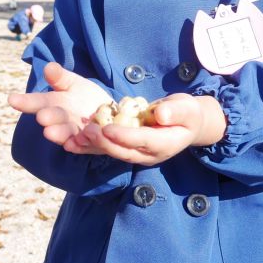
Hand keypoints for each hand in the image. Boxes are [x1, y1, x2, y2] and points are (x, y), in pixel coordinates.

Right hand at [8, 62, 112, 145]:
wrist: (110, 115)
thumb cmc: (85, 98)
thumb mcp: (73, 83)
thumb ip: (60, 77)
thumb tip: (48, 67)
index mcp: (54, 104)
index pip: (38, 102)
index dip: (25, 102)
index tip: (12, 99)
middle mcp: (62, 121)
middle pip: (53, 118)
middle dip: (48, 117)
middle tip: (41, 117)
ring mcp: (76, 134)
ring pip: (66, 134)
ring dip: (59, 134)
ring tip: (49, 132)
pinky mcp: (91, 145)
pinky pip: (85, 145)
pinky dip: (79, 145)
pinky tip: (73, 143)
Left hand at [69, 94, 226, 164]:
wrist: (186, 124)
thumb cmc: (187, 113)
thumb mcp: (187, 108)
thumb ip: (175, 111)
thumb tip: (161, 114)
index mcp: (166, 144)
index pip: (143, 141)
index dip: (125, 136)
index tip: (108, 129)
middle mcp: (150, 154)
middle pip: (125, 151)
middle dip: (105, 143)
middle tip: (87, 132)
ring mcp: (138, 154)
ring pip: (114, 152)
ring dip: (94, 147)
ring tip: (76, 139)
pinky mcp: (128, 149)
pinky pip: (109, 149)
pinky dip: (92, 146)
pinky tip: (75, 140)